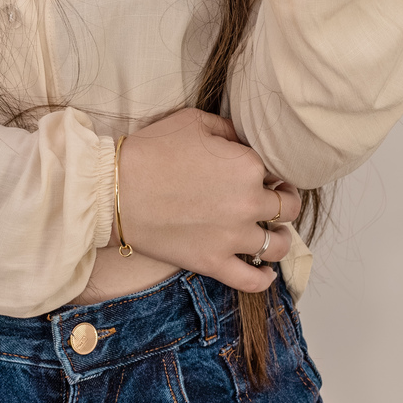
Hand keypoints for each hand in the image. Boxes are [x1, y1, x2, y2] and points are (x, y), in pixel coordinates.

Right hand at [116, 107, 302, 294]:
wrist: (115, 189)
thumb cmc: (150, 151)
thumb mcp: (193, 122)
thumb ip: (229, 130)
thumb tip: (246, 143)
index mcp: (248, 165)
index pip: (277, 170)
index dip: (271, 171)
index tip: (262, 173)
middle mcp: (248, 202)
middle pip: (287, 207)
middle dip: (284, 201)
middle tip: (274, 199)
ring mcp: (232, 236)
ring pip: (279, 245)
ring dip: (281, 238)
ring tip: (273, 233)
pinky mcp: (213, 262)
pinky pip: (252, 280)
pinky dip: (265, 279)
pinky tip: (266, 272)